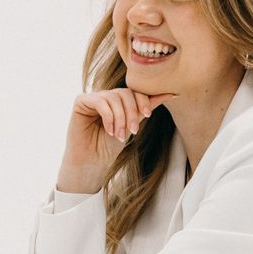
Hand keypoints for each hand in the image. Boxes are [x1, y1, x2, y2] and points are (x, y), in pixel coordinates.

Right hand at [58, 86, 172, 189]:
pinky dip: (108, 116)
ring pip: (113, 97)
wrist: (93, 162)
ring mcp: (93, 97)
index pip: (134, 91)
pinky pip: (100, 101)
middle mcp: (105, 96)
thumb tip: (171, 94)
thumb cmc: (110, 146)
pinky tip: (109, 130)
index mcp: (118, 100)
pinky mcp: (81, 102)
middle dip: (132, 112)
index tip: (148, 115)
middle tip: (133, 131)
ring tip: (120, 135)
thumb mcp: (132, 126)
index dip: (143, 100)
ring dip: (120, 118)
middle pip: (125, 93)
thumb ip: (145, 109)